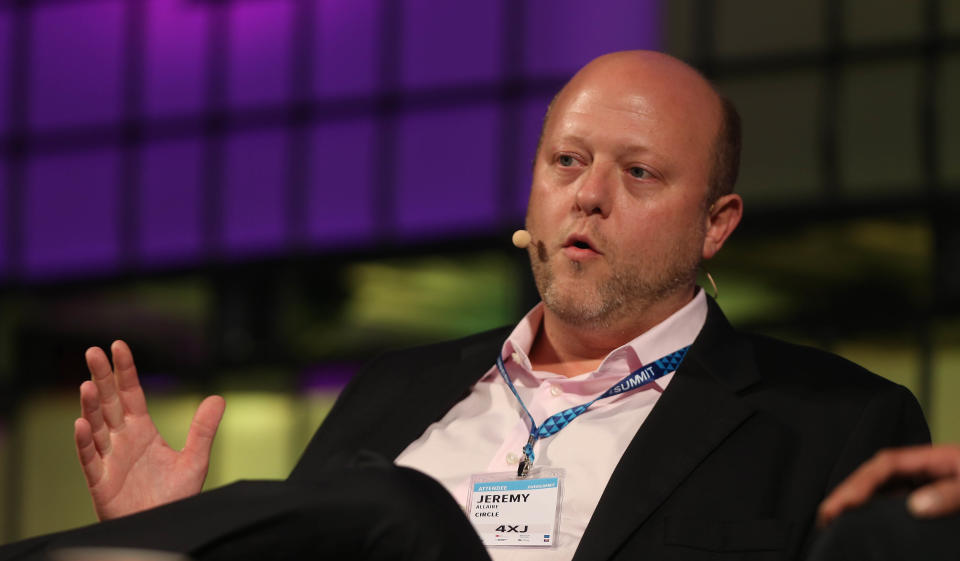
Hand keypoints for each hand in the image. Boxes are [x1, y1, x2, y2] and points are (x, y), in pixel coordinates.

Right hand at [74, 340, 225, 519]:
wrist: (164, 527)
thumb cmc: (175, 497)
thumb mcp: (195, 460)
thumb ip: (203, 429)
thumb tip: (218, 398)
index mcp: (142, 431)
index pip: (131, 394)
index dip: (125, 371)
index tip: (118, 345)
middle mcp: (122, 440)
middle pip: (109, 403)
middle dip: (101, 378)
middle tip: (93, 352)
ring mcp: (109, 459)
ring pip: (96, 427)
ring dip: (91, 407)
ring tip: (88, 385)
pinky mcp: (101, 482)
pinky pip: (90, 459)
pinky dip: (85, 442)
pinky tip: (82, 424)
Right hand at [817, 444, 959, 526]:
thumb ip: (949, 494)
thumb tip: (916, 506)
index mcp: (935, 458)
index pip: (887, 464)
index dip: (862, 481)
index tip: (845, 503)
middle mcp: (926, 468)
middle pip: (878, 473)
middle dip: (849, 490)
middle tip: (826, 512)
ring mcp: (929, 482)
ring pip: (885, 485)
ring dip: (859, 498)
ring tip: (836, 515)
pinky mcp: (932, 497)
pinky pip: (898, 498)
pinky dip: (876, 507)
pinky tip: (865, 517)